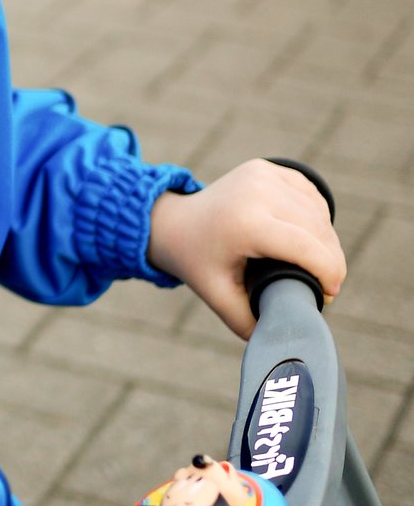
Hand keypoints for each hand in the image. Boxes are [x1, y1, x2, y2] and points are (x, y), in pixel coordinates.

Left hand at [147, 158, 344, 336]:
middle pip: (317, 230)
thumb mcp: (218, 296)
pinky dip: (316, 216)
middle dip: (331, 260)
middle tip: (326, 285)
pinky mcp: (268, 167)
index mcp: (245, 223)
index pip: (306, 247)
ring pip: (317, 211)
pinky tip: (311, 235)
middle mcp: (256, 192)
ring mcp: (262, 174)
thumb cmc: (197, 261)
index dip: (328, 272)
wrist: (175, 222)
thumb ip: (251, 323)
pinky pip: (309, 194)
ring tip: (318, 264)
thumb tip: (287, 337)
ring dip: (326, 239)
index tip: (330, 293)